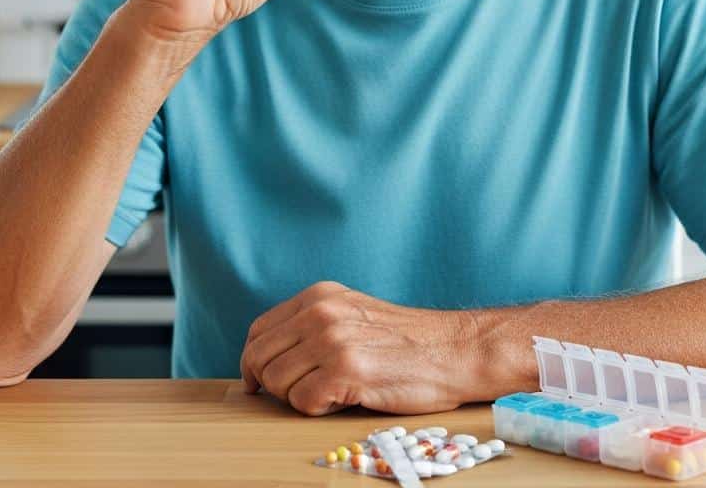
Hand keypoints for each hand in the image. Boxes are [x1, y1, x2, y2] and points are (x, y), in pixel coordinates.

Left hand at [240, 281, 476, 415]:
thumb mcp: (352, 314)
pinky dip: (317, 409)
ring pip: (276, 382)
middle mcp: (320, 312)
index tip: (259, 381)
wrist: (451, 350)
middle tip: (301, 393)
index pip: (259, 331)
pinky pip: (301, 402)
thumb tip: (269, 355)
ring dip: (297, 397)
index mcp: (319, 296)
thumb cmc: (404, 341)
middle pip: (260, 358)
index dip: (254, 361)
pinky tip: (343, 399)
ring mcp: (331, 340)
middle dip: (272, 384)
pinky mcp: (344, 370)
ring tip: (330, 392)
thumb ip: (313, 324)